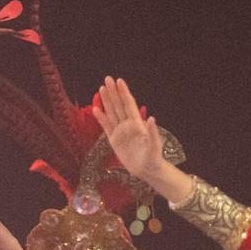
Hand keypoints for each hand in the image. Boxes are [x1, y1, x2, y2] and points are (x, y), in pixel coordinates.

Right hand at [92, 77, 184, 199]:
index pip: (129, 104)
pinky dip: (101, 118)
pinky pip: (106, 126)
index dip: (124, 93)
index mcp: (137, 124)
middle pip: (118, 105)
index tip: (119, 81)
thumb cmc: (153, 158)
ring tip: (101, 89)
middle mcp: (127, 124)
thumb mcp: (155, 146)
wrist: (146, 170)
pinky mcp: (114, 140)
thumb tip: (151, 118)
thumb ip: (153, 133)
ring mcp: (120, 131)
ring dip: (106, 101)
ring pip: (112, 113)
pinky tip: (96, 109)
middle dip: (113, 92)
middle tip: (107, 78)